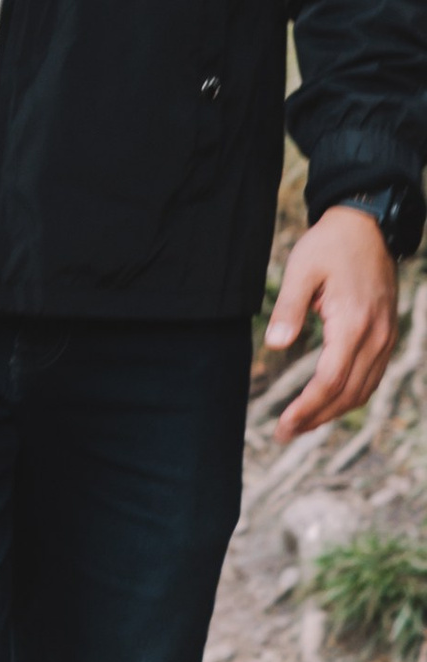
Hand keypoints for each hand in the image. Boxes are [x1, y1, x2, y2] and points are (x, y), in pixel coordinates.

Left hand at [265, 206, 400, 440]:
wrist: (367, 227)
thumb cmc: (330, 245)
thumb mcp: (302, 269)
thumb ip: (289, 308)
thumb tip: (275, 345)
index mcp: (354, 323)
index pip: (330, 380)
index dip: (307, 407)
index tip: (283, 425)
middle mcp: (376, 337)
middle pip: (348, 393)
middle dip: (316, 418)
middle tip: (285, 434)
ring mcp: (385, 338)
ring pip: (363, 390)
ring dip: (333, 412)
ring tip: (302, 425)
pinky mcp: (386, 336)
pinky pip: (372, 377)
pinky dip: (350, 396)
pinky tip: (329, 402)